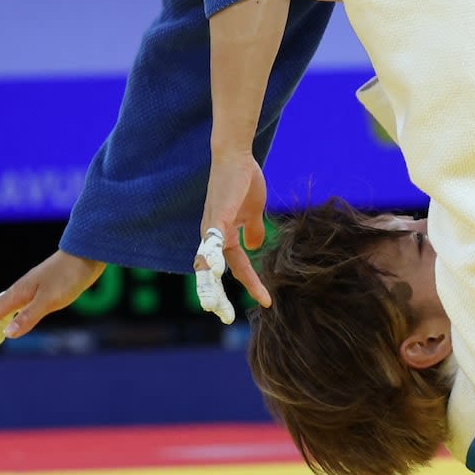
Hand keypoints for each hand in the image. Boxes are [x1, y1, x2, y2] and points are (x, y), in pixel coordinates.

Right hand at [0, 250, 105, 352]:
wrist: (86, 255)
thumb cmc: (69, 276)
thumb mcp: (50, 299)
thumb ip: (28, 316)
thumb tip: (6, 334)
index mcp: (17, 294)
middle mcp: (18, 292)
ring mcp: (29, 290)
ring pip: (3, 309)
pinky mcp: (40, 290)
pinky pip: (16, 306)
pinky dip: (9, 318)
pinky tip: (16, 322)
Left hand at [197, 150, 272, 322]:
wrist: (236, 156)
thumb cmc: (244, 180)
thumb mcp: (253, 212)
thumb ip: (253, 231)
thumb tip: (256, 247)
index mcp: (222, 237)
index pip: (238, 267)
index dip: (251, 284)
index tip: (267, 302)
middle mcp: (212, 236)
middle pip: (211, 274)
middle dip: (216, 296)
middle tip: (224, 317)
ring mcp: (213, 227)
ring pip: (206, 262)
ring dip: (208, 284)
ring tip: (212, 305)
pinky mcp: (218, 216)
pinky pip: (214, 240)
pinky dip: (212, 256)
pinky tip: (216, 269)